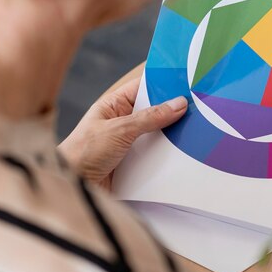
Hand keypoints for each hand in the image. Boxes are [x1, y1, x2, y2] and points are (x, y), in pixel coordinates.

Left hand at [58, 78, 187, 189]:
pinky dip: (168, 154)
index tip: (187, 83)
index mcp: (114, 106)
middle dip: (174, 112)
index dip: (163, 84)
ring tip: (197, 130)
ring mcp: (129, 143)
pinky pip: (156, 154)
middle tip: (199, 107)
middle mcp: (123, 122)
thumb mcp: (120, 130)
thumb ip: (150, 117)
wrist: (73, 188)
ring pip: (158, 134)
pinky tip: (185, 153)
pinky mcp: (134, 162)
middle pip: (155, 112)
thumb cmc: (83, 153)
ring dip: (173, 136)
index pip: (144, 88)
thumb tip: (178, 104)